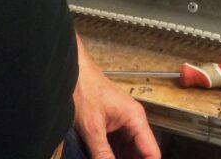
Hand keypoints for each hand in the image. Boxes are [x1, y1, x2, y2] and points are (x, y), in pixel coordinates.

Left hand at [73, 34, 160, 158]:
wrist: (69, 70)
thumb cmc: (83, 88)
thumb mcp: (92, 127)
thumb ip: (103, 155)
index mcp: (135, 119)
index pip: (152, 153)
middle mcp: (132, 122)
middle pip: (140, 154)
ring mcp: (120, 124)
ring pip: (127, 153)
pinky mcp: (108, 126)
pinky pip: (115, 148)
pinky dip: (111, 158)